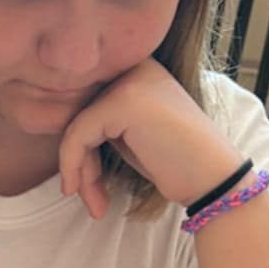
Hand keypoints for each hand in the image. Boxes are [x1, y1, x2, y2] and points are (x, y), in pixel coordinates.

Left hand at [59, 58, 246, 218]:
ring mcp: (130, 80)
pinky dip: (73, 165)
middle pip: (80, 111)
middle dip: (78, 159)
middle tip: (88, 197)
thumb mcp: (130, 133)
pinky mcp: (123, 101)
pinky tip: (81, 192)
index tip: (86, 182)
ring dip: (78, 169)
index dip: (81, 144)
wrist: (214, 180)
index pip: (89, 100)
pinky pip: (78, 133)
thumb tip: (53, 125)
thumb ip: (100, 120)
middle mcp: (135, 65)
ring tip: (91, 202)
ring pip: (76, 124)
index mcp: (138, 67)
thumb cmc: (175, 162)